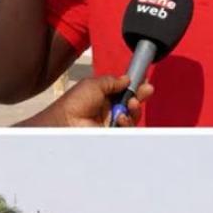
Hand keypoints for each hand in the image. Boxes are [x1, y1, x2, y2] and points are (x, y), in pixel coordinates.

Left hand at [14, 74, 153, 126]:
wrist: (66, 122)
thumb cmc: (75, 102)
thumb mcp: (94, 84)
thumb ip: (112, 81)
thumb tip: (126, 79)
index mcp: (104, 96)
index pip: (124, 91)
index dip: (135, 86)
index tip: (144, 82)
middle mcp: (109, 109)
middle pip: (131, 103)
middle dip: (140, 96)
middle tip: (146, 90)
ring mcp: (111, 122)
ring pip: (132, 116)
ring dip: (135, 108)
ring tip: (131, 104)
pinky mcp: (112, 134)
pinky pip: (127, 128)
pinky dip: (127, 122)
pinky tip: (121, 118)